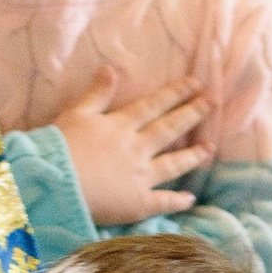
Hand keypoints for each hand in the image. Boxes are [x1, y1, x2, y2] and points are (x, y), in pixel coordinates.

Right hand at [57, 69, 211, 222]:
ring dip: (193, 156)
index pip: (153, 105)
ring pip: (173, 164)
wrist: (56, 184)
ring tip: (211, 148)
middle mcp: (136, 149)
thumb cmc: (60, 148)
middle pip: (169, 129)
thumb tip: (110, 68)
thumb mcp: (76, 114)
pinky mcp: (137, 203)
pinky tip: (191, 199)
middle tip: (214, 103)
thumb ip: (96, 94)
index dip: (176, 93)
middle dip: (193, 114)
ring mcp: (140, 177)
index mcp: (120, 126)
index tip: (196, 83)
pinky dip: (177, 201)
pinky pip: (162, 202)